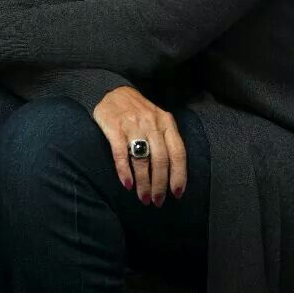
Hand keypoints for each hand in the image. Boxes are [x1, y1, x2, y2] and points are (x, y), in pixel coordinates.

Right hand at [92, 86, 186, 206]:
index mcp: (166, 122)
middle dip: (160, 184)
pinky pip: (121, 153)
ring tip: (144, 198)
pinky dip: (125, 171)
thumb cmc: (139, 111)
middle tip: (157, 201)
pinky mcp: (114, 127)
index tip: (177, 194)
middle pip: (160, 159)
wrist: (114, 91)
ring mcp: (133, 124)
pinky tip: (127, 184)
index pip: (178, 152)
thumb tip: (174, 173)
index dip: (179, 175)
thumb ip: (166, 139)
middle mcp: (151, 123)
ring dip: (144, 182)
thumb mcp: (158, 119)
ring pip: (142, 158)